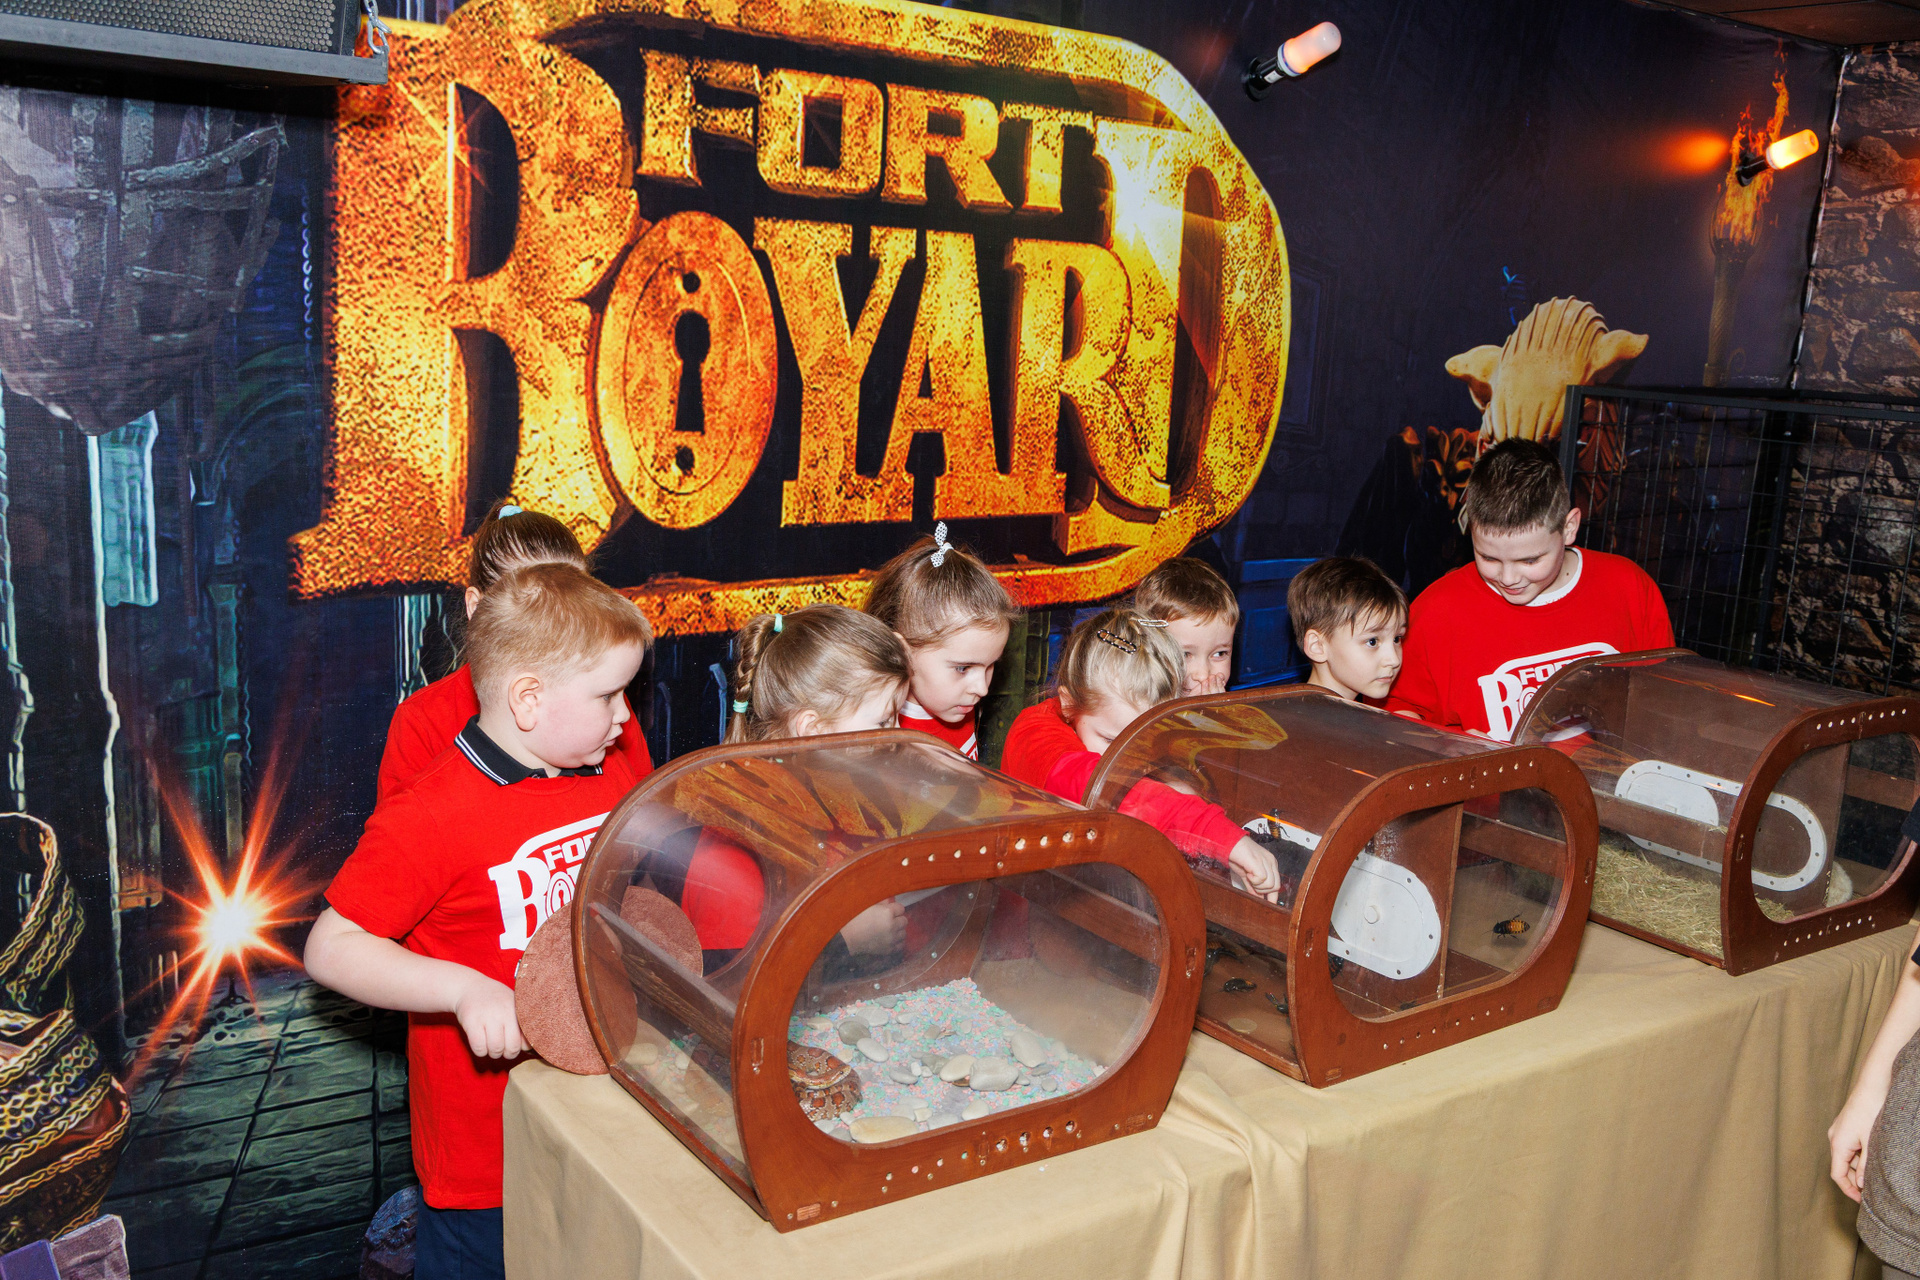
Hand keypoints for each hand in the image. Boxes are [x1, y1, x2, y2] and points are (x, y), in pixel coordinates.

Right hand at [452, 971, 524, 1060]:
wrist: (469, 987)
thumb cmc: (494, 1000)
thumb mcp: (512, 1004)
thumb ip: (522, 1022)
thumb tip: (530, 1047)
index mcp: (518, 1008)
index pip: (528, 1036)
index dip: (524, 1046)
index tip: (518, 1044)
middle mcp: (504, 1012)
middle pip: (513, 1047)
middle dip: (509, 1053)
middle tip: (504, 1049)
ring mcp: (487, 1016)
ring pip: (496, 1049)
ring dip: (493, 1053)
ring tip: (491, 1045)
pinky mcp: (472, 1022)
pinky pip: (479, 1048)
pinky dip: (480, 1051)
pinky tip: (480, 1043)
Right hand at [841, 902, 906, 955]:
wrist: (847, 938)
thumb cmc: (854, 919)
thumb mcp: (867, 906)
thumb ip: (881, 902)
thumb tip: (890, 901)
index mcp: (887, 913)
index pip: (901, 908)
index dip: (894, 909)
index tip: (889, 910)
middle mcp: (892, 926)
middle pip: (904, 921)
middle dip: (897, 919)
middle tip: (888, 920)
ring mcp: (891, 939)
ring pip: (903, 933)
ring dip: (898, 931)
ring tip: (889, 930)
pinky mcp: (889, 950)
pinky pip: (900, 945)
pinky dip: (897, 942)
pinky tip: (890, 939)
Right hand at [1228, 836, 1281, 902]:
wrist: (1228, 843)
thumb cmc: (1236, 855)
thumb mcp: (1246, 873)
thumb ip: (1252, 885)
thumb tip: (1257, 897)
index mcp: (1270, 863)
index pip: (1277, 884)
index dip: (1273, 896)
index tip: (1270, 904)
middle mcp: (1270, 862)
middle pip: (1275, 886)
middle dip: (1263, 891)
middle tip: (1251, 884)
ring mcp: (1266, 861)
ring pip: (1270, 885)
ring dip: (1257, 886)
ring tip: (1248, 877)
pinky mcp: (1259, 862)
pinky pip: (1262, 879)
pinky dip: (1253, 880)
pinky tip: (1248, 874)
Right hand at [1830, 1082, 1888, 1201]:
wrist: (1872, 1087)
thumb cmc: (1870, 1112)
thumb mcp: (1871, 1143)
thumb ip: (1865, 1165)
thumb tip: (1861, 1184)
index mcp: (1838, 1144)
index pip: (1838, 1175)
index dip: (1848, 1190)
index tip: (1862, 1201)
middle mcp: (1834, 1139)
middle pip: (1841, 1167)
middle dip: (1854, 1182)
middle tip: (1871, 1193)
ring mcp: (1838, 1132)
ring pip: (1846, 1158)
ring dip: (1857, 1169)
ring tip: (1874, 1177)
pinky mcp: (1845, 1127)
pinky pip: (1848, 1148)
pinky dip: (1858, 1158)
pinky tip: (1871, 1160)